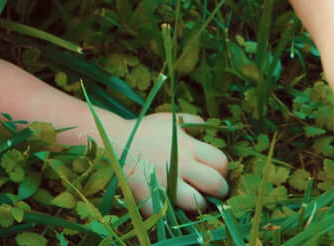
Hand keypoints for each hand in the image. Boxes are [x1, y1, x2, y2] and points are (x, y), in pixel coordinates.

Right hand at [110, 113, 228, 214]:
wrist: (112, 142)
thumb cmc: (144, 130)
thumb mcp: (169, 120)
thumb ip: (191, 121)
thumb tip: (207, 128)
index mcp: (187, 147)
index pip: (220, 163)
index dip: (221, 168)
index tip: (214, 170)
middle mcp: (180, 166)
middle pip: (216, 185)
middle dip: (218, 189)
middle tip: (211, 189)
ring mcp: (166, 185)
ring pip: (197, 203)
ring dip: (198, 203)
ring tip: (193, 198)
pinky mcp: (151, 199)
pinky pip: (170, 213)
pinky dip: (173, 211)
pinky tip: (171, 203)